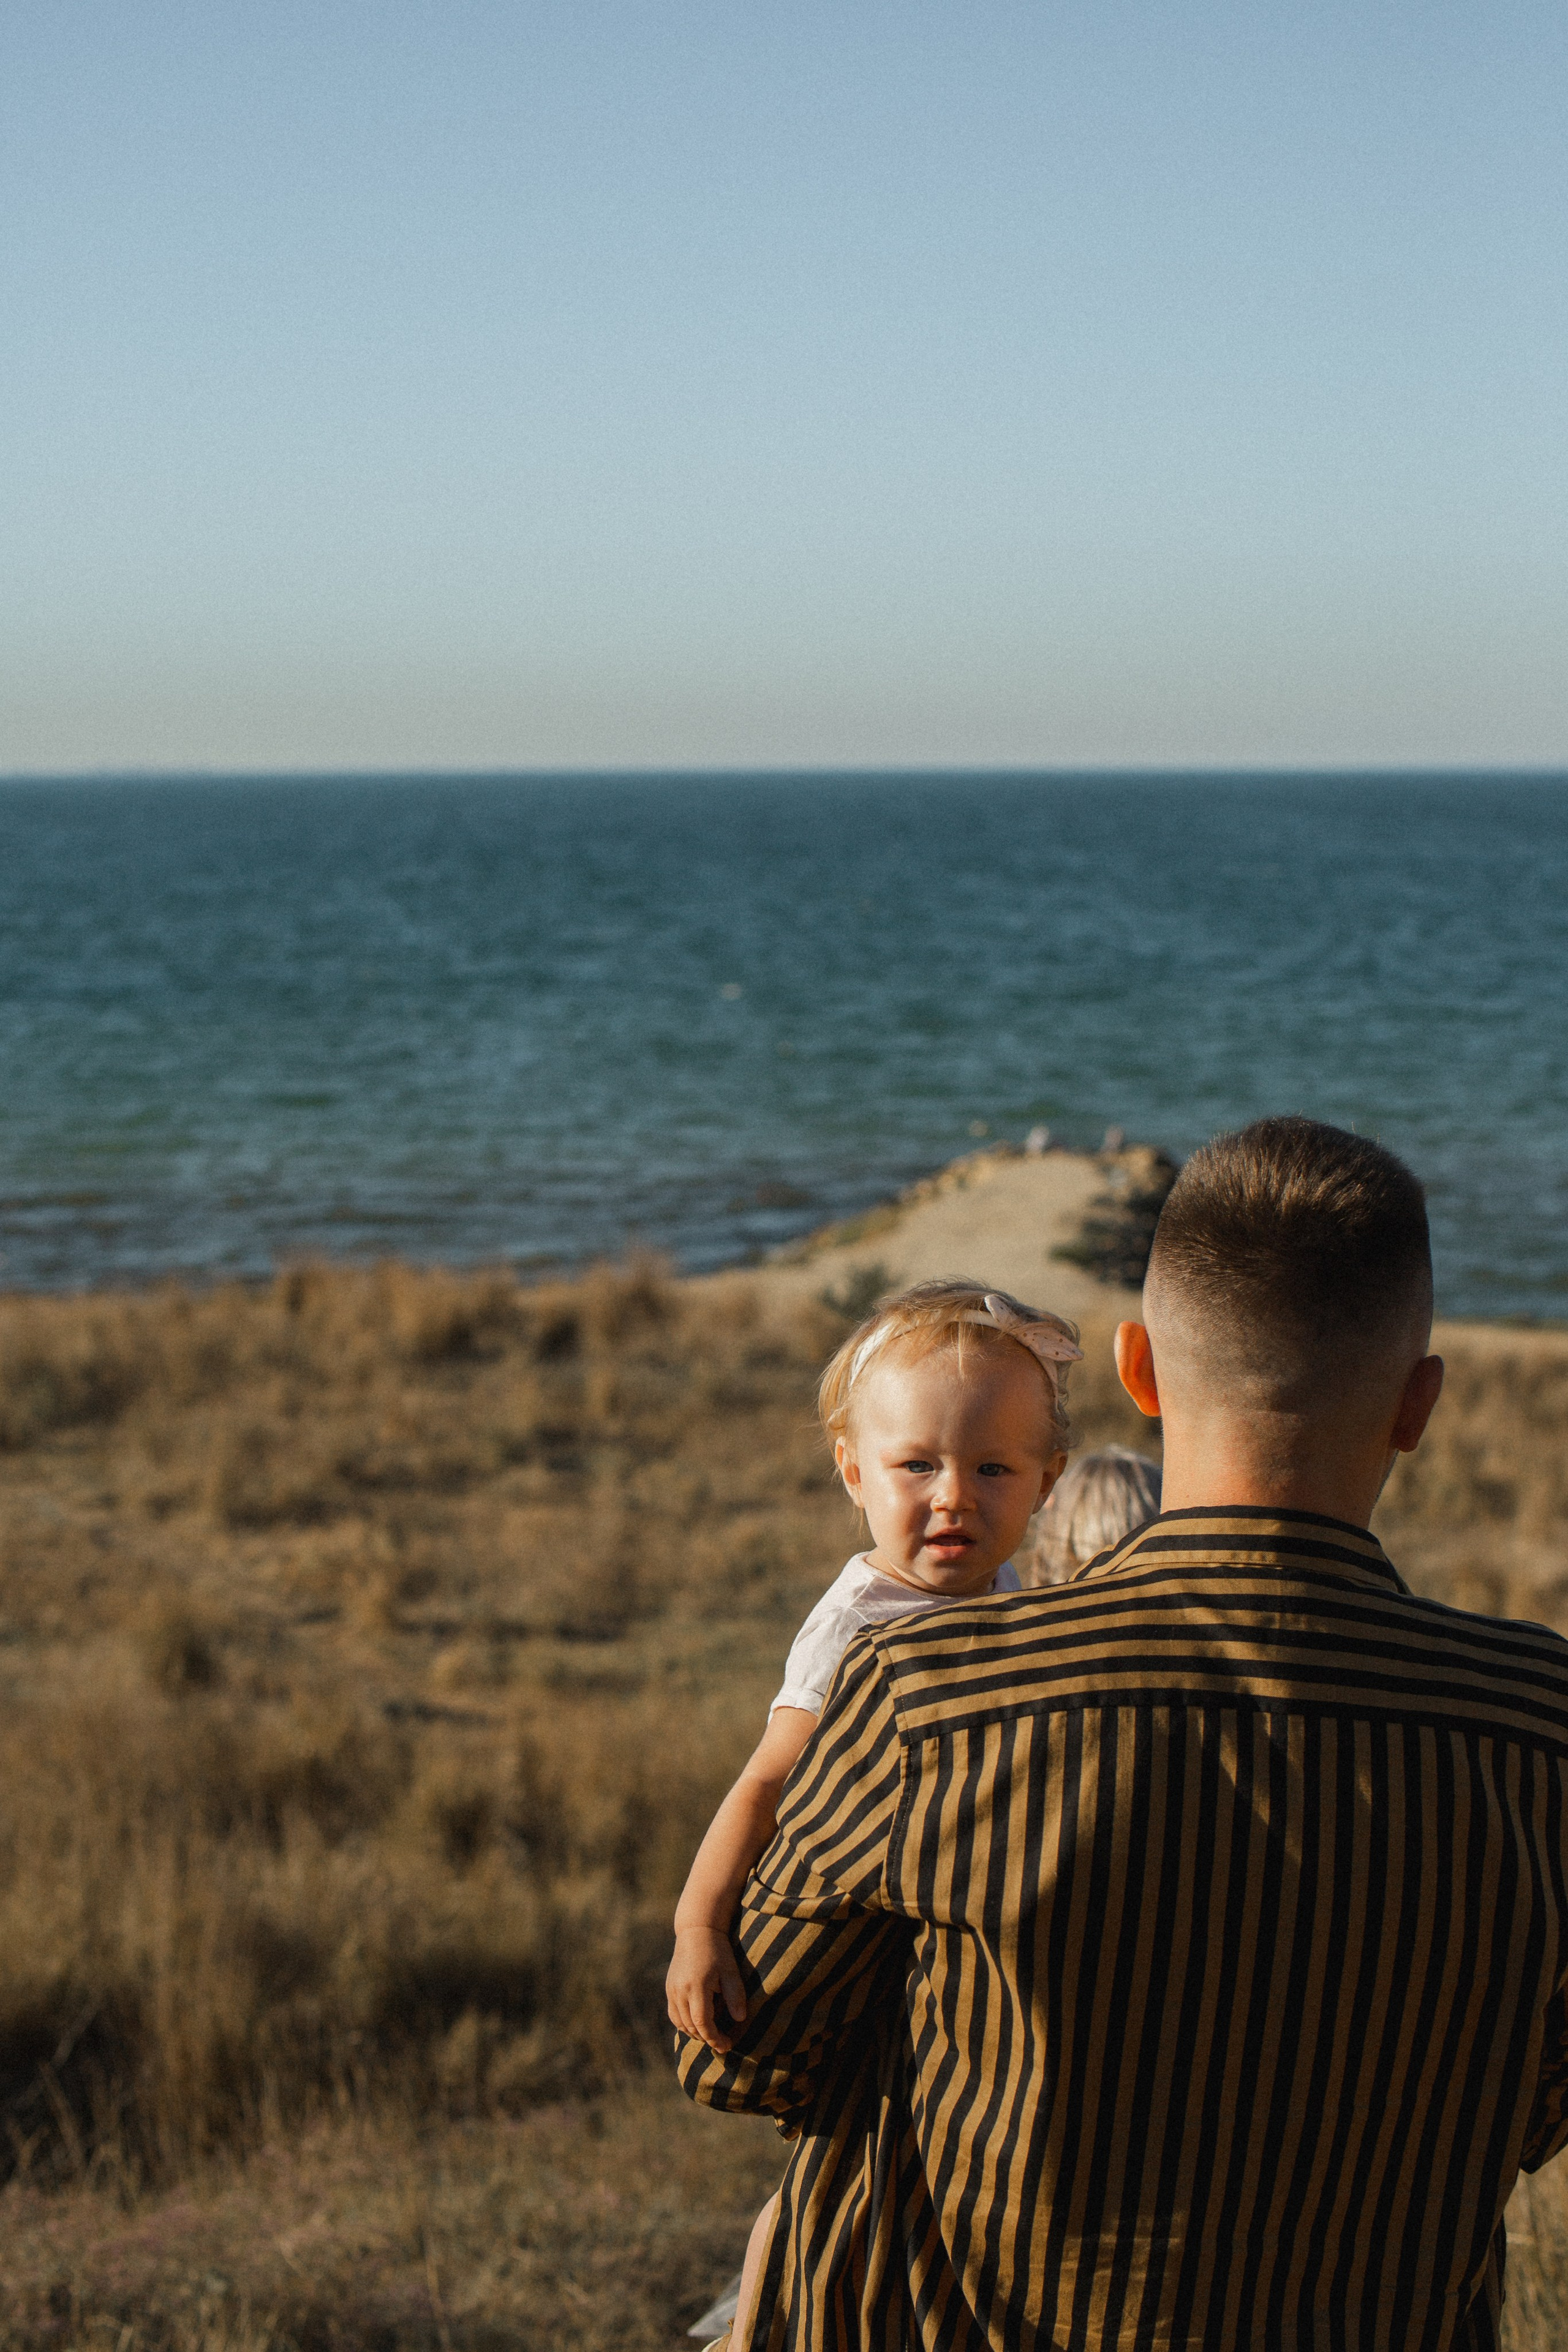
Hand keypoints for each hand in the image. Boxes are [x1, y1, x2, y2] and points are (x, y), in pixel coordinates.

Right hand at [666, 1925, 747, 2051]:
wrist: (696, 1931)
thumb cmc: (717, 1951)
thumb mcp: (731, 1971)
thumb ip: (735, 1996)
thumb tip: (739, 2019)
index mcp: (696, 1987)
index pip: (702, 2023)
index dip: (714, 2038)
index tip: (727, 2045)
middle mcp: (680, 1991)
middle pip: (691, 2026)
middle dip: (707, 2038)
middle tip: (723, 2042)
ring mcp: (671, 1990)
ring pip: (680, 2023)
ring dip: (696, 2033)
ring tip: (712, 2033)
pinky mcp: (669, 1988)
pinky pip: (674, 2015)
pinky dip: (685, 2024)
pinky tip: (698, 2023)